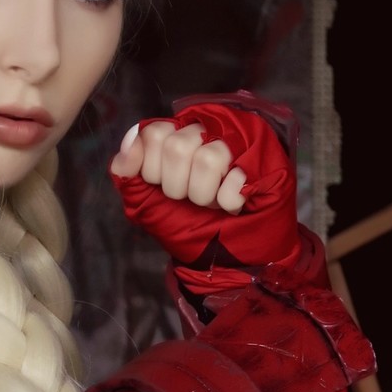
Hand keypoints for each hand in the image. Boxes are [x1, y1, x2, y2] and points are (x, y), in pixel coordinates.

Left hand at [108, 100, 300, 285]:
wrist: (229, 260)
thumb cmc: (190, 228)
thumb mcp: (147, 205)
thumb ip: (127, 173)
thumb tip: (130, 142)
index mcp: (176, 136)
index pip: (153, 134)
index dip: (153, 169)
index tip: (163, 189)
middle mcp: (206, 131)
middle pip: (177, 146)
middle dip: (178, 187)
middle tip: (191, 200)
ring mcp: (237, 141)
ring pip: (208, 159)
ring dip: (205, 195)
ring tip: (213, 202)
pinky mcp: (264, 159)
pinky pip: (236, 177)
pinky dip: (229, 202)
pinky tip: (234, 205)